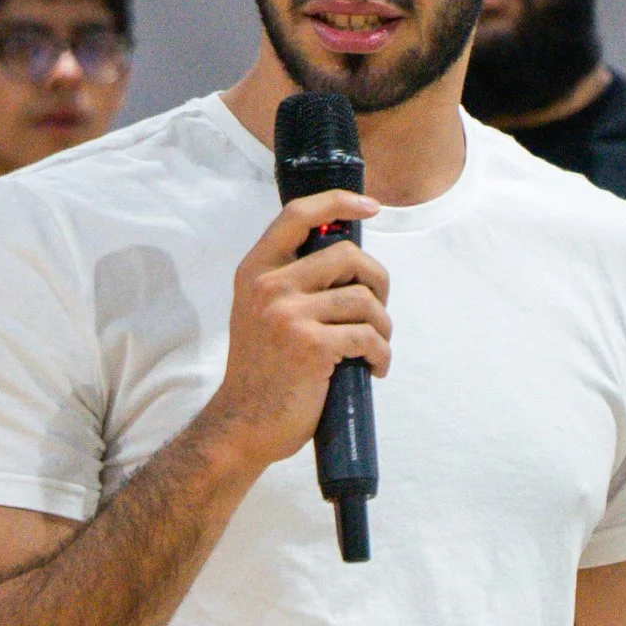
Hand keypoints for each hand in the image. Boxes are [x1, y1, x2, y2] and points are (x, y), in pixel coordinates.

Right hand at [194, 189, 389, 475]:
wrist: (242, 423)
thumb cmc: (261, 369)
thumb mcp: (260, 311)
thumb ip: (290, 281)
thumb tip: (347, 260)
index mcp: (255, 270)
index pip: (297, 215)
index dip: (338, 202)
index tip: (370, 207)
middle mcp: (269, 285)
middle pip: (347, 254)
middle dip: (377, 280)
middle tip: (378, 309)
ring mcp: (289, 314)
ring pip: (364, 299)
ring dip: (383, 325)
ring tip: (376, 346)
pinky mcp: (311, 346)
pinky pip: (367, 336)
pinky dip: (381, 353)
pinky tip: (375, 367)